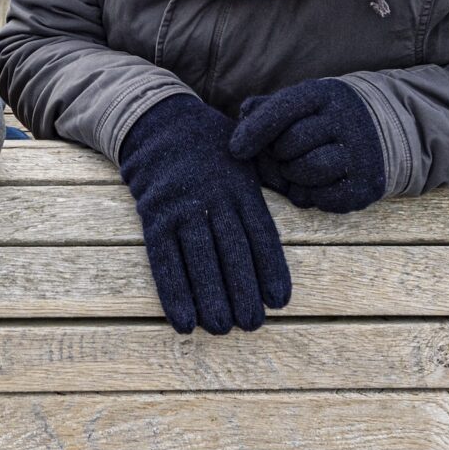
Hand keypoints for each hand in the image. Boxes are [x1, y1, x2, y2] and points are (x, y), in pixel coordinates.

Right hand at [117, 94, 291, 334]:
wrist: (159, 121)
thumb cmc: (210, 146)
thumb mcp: (245, 157)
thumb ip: (264, 187)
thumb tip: (294, 210)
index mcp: (241, 186)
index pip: (260, 234)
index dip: (270, 269)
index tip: (280, 300)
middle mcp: (214, 197)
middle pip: (232, 251)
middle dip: (243, 291)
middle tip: (252, 324)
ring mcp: (183, 206)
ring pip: (200, 259)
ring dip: (211, 298)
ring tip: (222, 327)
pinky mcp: (155, 215)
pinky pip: (164, 259)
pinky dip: (174, 292)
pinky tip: (184, 320)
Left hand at [232, 79, 385, 213]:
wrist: (394, 130)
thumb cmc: (335, 116)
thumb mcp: (309, 101)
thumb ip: (273, 106)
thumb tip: (243, 114)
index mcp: (326, 94)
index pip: (282, 109)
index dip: (254, 131)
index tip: (236, 149)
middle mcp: (346, 120)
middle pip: (289, 145)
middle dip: (277, 155)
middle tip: (281, 157)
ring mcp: (360, 153)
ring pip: (306, 171)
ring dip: (293, 176)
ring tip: (298, 169)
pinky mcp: (367, 183)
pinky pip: (323, 198)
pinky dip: (311, 195)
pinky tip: (317, 184)